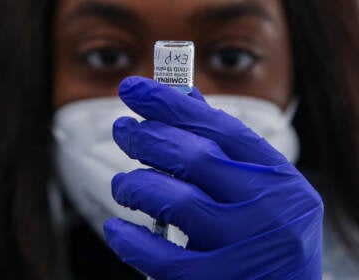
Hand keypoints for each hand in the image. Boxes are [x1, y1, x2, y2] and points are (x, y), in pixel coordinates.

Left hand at [104, 76, 322, 278]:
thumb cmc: (267, 234)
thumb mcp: (260, 186)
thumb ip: (224, 144)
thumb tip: (184, 97)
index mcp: (278, 177)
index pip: (219, 127)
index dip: (171, 104)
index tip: (133, 89)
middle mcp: (268, 207)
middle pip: (194, 157)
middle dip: (147, 137)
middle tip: (123, 130)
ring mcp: (245, 246)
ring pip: (176, 201)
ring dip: (136, 186)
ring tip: (123, 184)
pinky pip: (164, 259)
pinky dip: (132, 241)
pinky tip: (117, 229)